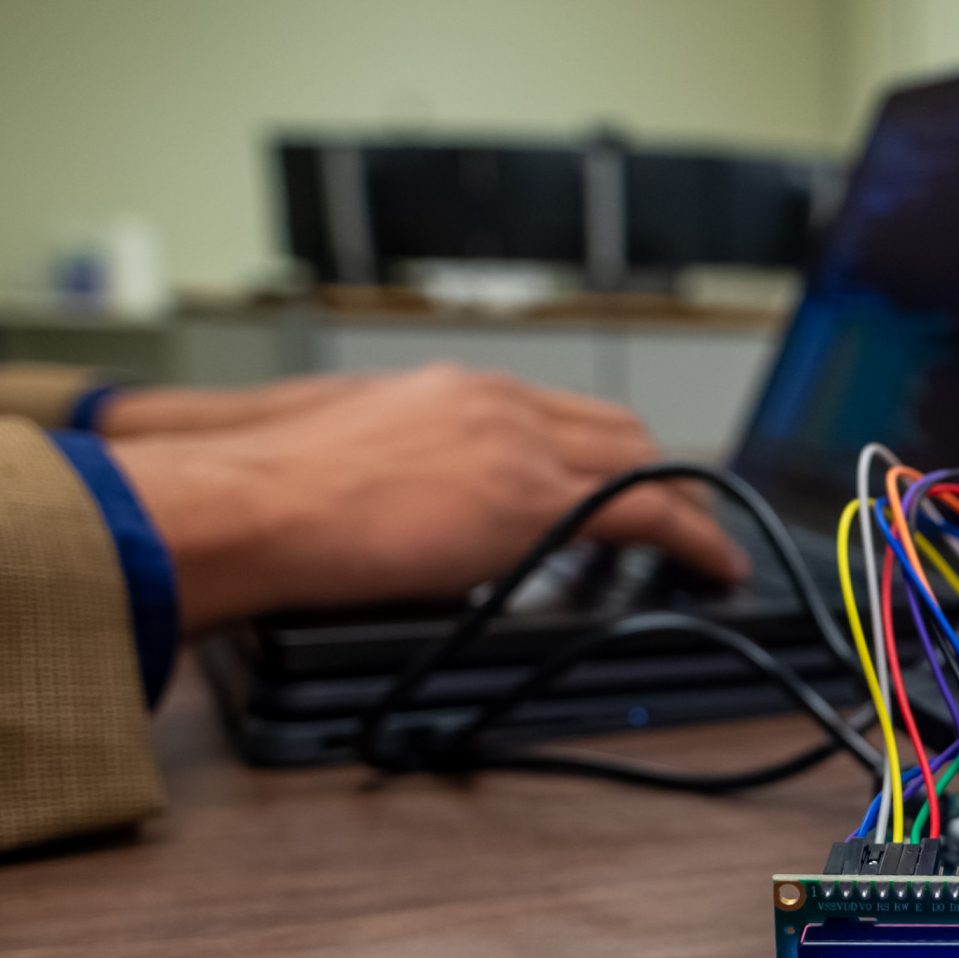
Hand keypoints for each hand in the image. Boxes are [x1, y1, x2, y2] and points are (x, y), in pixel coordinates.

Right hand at [107, 363, 747, 630]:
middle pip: (613, 429)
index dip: (600, 449)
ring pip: (641, 461)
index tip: (615, 474)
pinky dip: (693, 538)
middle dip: (654, 469)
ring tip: (700, 546)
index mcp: (444, 391)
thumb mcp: (334, 455)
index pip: (552, 411)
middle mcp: (492, 402)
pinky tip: (713, 566)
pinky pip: (648, 513)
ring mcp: (517, 445)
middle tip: (675, 513)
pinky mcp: (531, 501)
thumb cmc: (260, 492)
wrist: (245, 501)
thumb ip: (386, 472)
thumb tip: (390, 514)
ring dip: (678, 504)